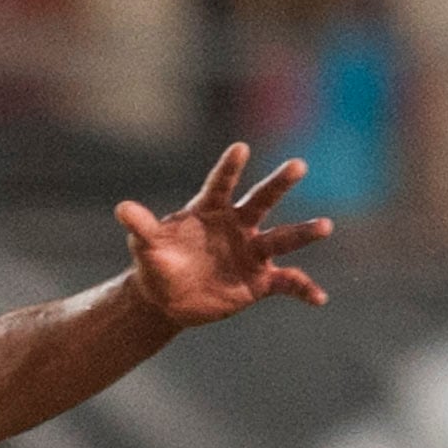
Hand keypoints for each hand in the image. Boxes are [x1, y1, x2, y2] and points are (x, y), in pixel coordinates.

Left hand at [117, 144, 331, 324]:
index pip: (221, 185)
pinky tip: (320, 298)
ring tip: (326, 226)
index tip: (239, 148)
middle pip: (261, 201)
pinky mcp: (261, 280)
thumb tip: (121, 208)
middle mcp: (237, 226)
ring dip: (304, 233)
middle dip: (279, 184)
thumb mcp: (148, 247)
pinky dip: (304, 289)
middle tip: (298, 165)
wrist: (168, 299)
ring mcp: (252, 252)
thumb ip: (142, 228)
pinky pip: (287, 282)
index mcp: (210, 211)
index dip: (229, 168)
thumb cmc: (159, 264)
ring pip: (282, 239)